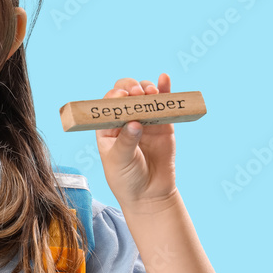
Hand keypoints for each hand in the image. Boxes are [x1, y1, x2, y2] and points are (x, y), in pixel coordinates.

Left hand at [96, 72, 178, 211]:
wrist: (149, 194)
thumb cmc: (126, 179)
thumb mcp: (120, 161)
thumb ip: (126, 142)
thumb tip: (135, 123)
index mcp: (107, 127)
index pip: (107, 105)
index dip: (114, 97)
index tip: (122, 97)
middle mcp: (124, 120)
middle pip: (125, 95)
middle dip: (130, 89)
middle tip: (136, 93)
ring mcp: (145, 121)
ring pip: (144, 97)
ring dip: (147, 89)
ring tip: (151, 92)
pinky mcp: (163, 125)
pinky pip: (163, 105)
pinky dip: (165, 90)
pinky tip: (165, 78)